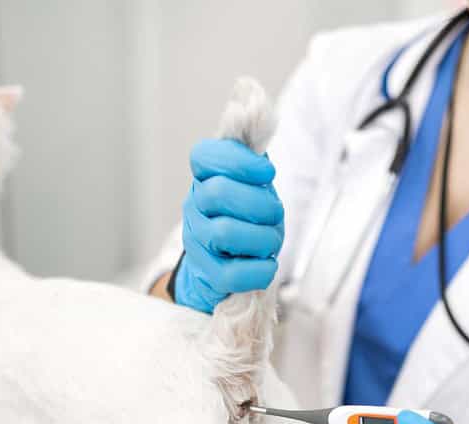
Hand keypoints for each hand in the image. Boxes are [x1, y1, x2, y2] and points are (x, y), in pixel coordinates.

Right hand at [174, 139, 283, 312]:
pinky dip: (260, 269)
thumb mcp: (253, 183)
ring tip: (270, 242)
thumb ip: (252, 151)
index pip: (205, 155)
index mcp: (205, 178)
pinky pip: (233, 273)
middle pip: (220, 192)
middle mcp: (194, 206)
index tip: (267, 173)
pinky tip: (266, 264)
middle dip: (261, 204)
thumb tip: (254, 102)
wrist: (227, 266)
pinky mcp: (207, 274)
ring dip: (265, 238)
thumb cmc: (246, 218)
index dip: (239, 161)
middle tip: (274, 215)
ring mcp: (196, 241)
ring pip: (227, 232)